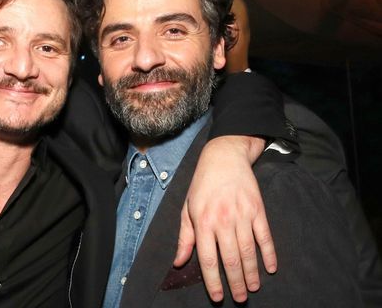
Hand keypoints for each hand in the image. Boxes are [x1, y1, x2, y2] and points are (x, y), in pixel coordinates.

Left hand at [173, 135, 275, 302]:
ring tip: (253, 287)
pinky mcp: (258, 209)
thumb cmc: (202, 184)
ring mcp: (242, 215)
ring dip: (252, 273)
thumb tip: (179, 262)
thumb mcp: (187, 208)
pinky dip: (269, 253)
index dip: (213, 280)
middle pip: (230, 259)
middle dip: (235, 282)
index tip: (217, 296)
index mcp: (203, 221)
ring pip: (248, 251)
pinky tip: (270, 268)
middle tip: (240, 298)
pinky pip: (265, 236)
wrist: (224, 157)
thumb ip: (185, 237)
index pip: (207, 258)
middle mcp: (223, 220)